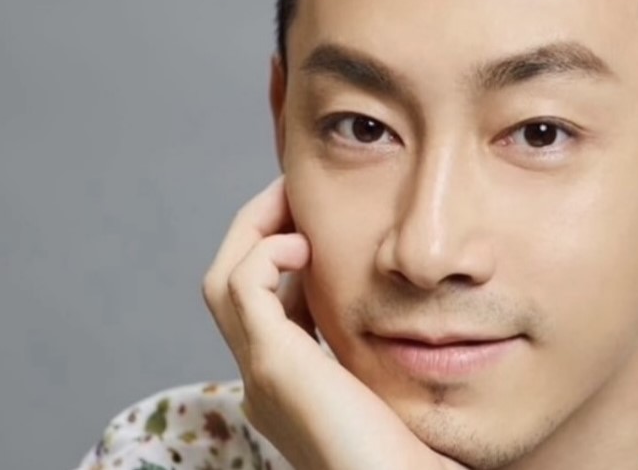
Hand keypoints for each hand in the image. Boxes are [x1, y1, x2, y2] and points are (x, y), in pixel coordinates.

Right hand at [202, 177, 468, 469]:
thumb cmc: (416, 451)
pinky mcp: (271, 365)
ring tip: (291, 198)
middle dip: (258, 230)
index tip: (314, 221)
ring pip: (221, 280)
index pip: (261, 304)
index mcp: (285, 385)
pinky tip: (303, 244)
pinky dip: (264, 251)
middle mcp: (262, 381)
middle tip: (294, 192)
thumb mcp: (386, 380)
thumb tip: (382, 297)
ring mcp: (260, 375)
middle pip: (228, 285)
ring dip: (254, 229)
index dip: (280, 255)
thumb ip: (371, 343)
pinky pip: (241, 286)